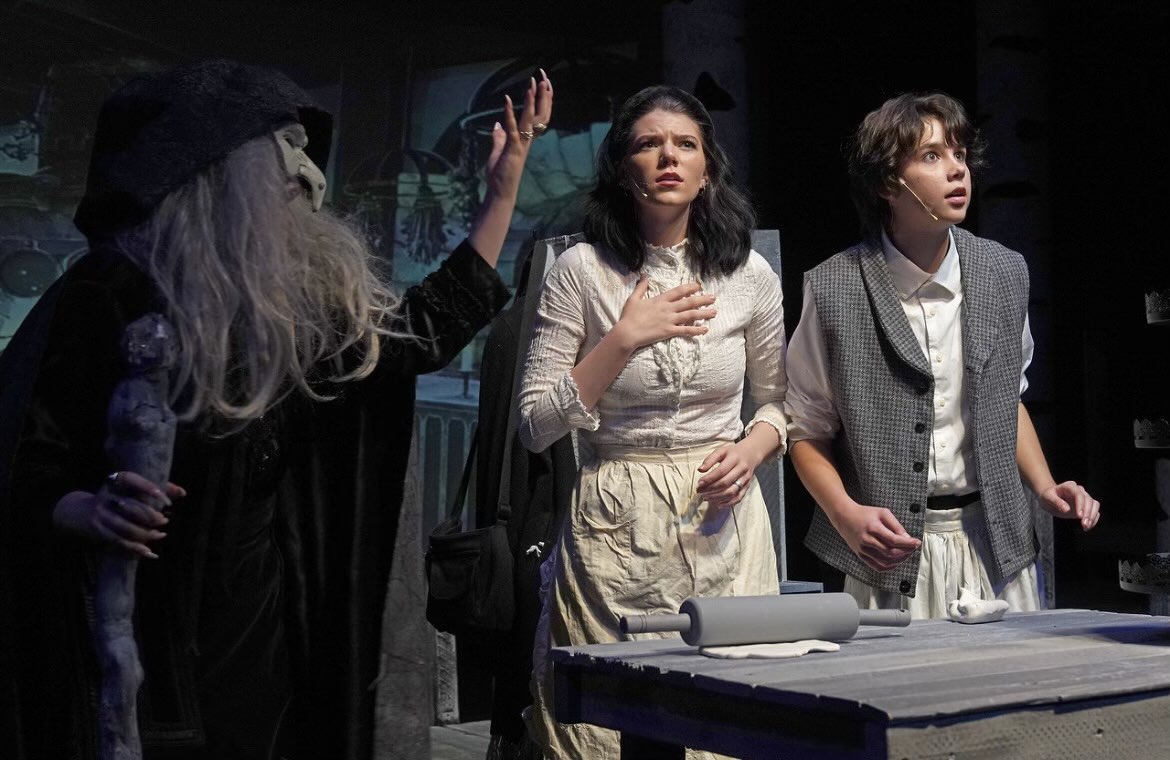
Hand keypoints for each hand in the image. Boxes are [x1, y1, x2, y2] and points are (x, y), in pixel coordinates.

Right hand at [52, 471, 185, 558]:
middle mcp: (106, 497)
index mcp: (114, 481)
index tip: (165, 499)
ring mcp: (101, 514)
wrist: (77, 511)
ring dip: (145, 534)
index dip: (147, 487)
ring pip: (126, 527)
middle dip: (150, 516)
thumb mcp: (129, 489)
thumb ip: (157, 488)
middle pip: (131, 507)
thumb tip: (182, 493)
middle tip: (165, 520)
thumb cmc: (114, 497)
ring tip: (160, 534)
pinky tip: (149, 552)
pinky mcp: (98, 531)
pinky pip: (119, 541)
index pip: (130, 479)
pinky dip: (135, 548)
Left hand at [484, 68, 553, 199]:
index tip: (543, 84)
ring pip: (530, 120)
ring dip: (530, 101)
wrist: (501, 192)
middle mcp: (527, 141)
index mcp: (525, 140)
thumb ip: (499, 138)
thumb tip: (498, 125)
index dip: (542, 100)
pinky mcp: (512, 150)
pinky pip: (513, 130)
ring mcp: (521, 145)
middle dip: (542, 95)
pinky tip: (506, 100)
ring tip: (532, 84)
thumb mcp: (498, 151)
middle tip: (544, 77)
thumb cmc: (500, 174)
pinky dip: (509, 114)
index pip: (538, 116)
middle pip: (540, 114)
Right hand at [612, 278, 714, 350]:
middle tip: (713, 298)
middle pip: (689, 302)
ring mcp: (669, 320)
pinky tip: (705, 330)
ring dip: (704, 313)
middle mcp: (667, 308)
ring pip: (690, 315)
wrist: (627, 333)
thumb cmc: (629, 317)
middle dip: (702, 299)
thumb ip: (641, 287)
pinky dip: (696, 330)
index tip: (698, 286)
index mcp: (660, 300)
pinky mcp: (669, 331)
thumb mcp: (633, 298)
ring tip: (714, 312)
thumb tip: (645, 275)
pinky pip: (685, 331)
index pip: (678, 291)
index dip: (689, 288)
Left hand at [696, 441, 762, 509]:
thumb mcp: (721, 451)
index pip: (721, 471)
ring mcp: (746, 479)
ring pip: (732, 492)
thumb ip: (710, 459)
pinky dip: (728, 503)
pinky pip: (739, 497)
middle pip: (725, 483)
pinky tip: (718, 504)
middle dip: (710, 489)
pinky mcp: (747, 486)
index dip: (709, 479)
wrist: (751, 454)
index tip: (699, 484)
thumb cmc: (733, 453)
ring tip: (706, 497)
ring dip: (717, 497)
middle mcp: (742, 469)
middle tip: (699, 492)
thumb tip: (700, 470)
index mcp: (734, 459)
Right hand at [833, 503, 921, 571]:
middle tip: (913, 548)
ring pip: (885, 561)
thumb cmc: (864, 513)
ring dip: (899, 560)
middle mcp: (867, 540)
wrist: (844, 517)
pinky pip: (876, 566)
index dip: (908, 544)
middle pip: (891, 552)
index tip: (917, 542)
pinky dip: (888, 567)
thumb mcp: (882, 513)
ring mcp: (863, 549)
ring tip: (906, 554)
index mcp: (873, 528)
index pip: (894, 540)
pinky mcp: (861, 555)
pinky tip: (895, 563)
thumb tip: (907, 538)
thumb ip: (896, 525)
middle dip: (906, 552)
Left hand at [1038, 480, 1099, 530]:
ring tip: (1086, 526)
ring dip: (1092, 516)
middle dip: (1088, 513)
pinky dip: (1093, 519)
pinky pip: (1094, 511)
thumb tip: (1067, 509)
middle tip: (1084, 524)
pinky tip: (1088, 526)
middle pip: (1089, 500)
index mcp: (1070, 486)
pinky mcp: (1086, 506)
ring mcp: (1084, 498)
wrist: (1049, 499)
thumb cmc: (1047, 496)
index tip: (1079, 516)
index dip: (1081, 505)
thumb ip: (1056, 502)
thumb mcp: (1048, 498)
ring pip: (1094, 505)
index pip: (1079, 494)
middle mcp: (1079, 490)